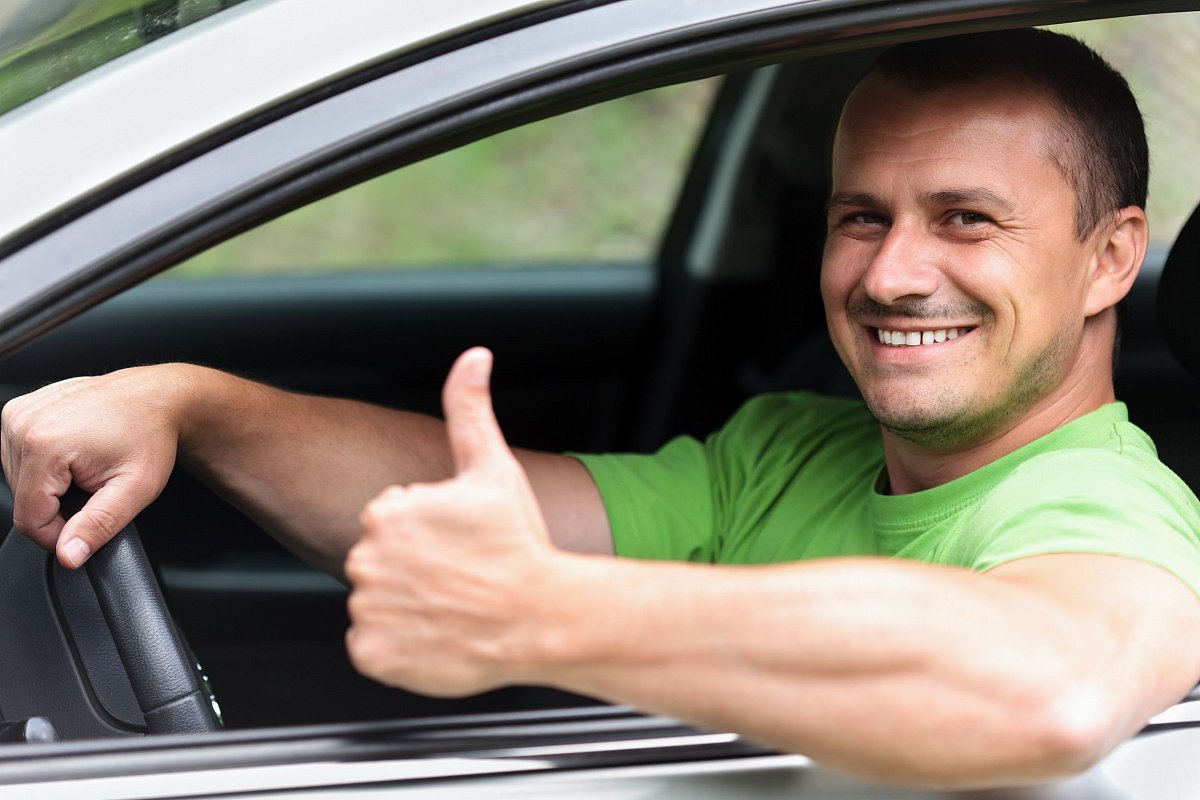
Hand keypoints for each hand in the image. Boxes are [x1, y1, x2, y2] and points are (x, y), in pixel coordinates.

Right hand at [0, 366, 189, 567]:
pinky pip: (18, 458)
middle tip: (95, 487)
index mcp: (44, 444)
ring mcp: (18, 414)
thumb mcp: (135, 489)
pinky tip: (73, 453)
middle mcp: (23, 424)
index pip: (29, 519)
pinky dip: (44, 465)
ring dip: (50, 486)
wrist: (156, 397)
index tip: (88, 524)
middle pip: (23, 500)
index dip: (59, 535)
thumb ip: (98, 526)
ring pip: (18, 481)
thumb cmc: (150, 435)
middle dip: (58, 506)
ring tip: (86, 467)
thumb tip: (69, 555)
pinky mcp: (18, 411)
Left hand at [345, 347, 560, 696]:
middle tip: (457, 575)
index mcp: (387, 511)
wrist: (542, 618)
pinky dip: (398, 647)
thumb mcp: (494, 468)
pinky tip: (435, 633)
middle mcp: (367, 558)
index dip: (425, 533)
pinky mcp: (373, 654)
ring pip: (375, 602)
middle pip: (377, 561)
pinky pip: (373, 646)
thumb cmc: (520, 544)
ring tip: (450, 605)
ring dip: (405, 607)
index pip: (387, 521)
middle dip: (411, 569)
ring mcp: (369, 609)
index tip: (457, 543)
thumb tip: (473, 357)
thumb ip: (470, 408)